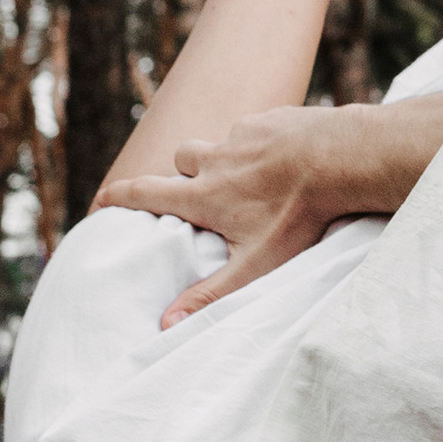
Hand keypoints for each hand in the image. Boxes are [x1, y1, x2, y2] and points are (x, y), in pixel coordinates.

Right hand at [97, 109, 344, 327]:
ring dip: (226, 156)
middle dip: (183, 172)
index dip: (119, 197)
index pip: (146, 193)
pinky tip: (286, 156)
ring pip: (221, 141)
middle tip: (197, 190)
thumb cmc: (298, 215)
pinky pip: (258, 127)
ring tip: (251, 176)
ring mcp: (245, 133)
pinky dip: (262, 141)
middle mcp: (217, 159)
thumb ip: (211, 294)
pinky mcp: (274, 117)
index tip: (102, 200)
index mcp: (205, 194)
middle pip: (182, 158)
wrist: (340, 157)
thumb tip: (165, 324)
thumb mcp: (254, 265)